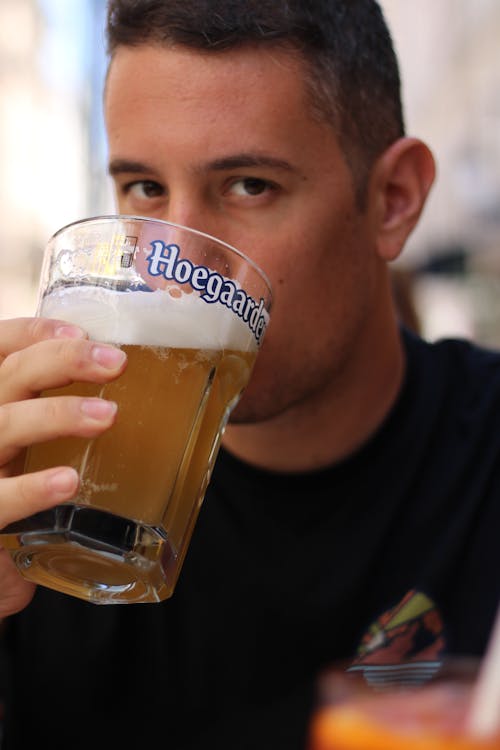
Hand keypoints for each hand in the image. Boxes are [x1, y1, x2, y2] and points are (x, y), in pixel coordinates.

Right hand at [0, 317, 126, 616]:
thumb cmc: (18, 508)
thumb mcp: (36, 459)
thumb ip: (72, 435)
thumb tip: (164, 419)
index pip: (1, 351)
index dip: (33, 332)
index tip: (81, 330)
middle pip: (10, 375)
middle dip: (63, 360)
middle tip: (117, 362)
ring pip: (3, 425)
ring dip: (57, 414)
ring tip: (108, 415)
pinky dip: (32, 488)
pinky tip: (68, 483)